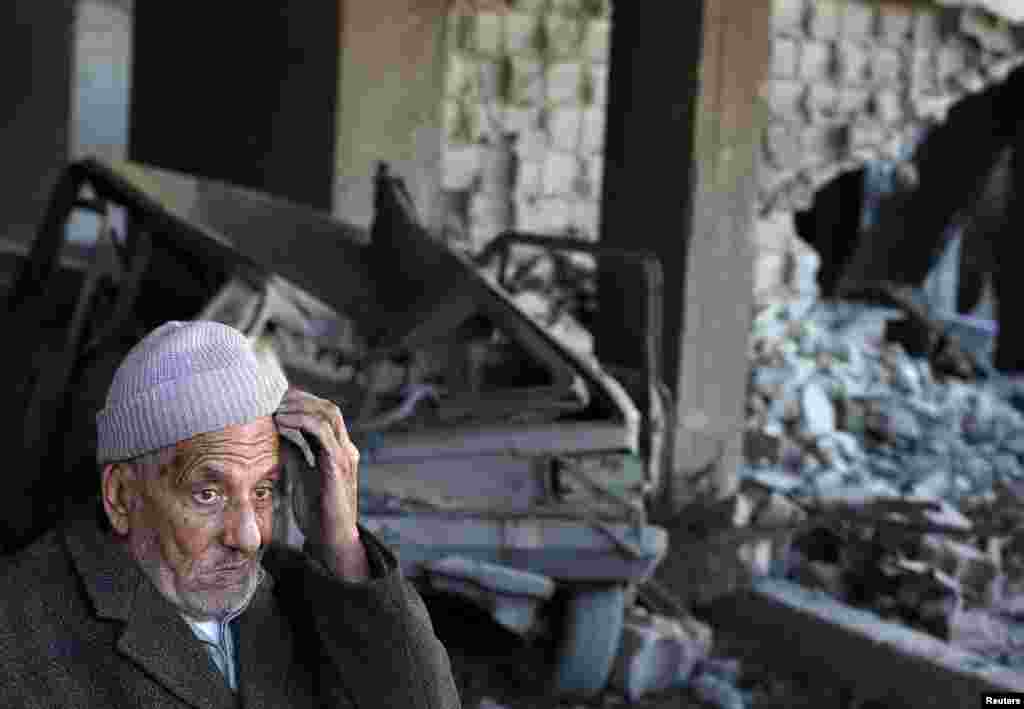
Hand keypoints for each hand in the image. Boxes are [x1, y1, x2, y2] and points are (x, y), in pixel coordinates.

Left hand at [273, 387, 368, 580]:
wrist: (331, 540)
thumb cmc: (316, 510)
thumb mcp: (302, 474)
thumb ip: (295, 453)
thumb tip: (275, 434)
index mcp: (338, 450)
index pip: (325, 413)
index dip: (302, 401)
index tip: (276, 399)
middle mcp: (346, 449)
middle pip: (328, 408)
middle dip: (300, 398)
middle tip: (272, 397)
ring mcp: (344, 456)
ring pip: (328, 414)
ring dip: (300, 406)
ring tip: (275, 407)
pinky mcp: (338, 467)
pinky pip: (323, 434)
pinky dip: (302, 421)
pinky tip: (281, 421)